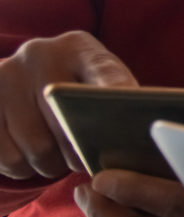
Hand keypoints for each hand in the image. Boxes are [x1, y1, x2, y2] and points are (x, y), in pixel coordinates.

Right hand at [0, 31, 136, 180]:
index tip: (127, 126)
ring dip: (54, 165)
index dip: (118, 100)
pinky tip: (33, 157)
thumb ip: (117, 100)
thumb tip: (137, 139)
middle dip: (83, 152)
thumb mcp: (98, 79)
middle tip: (89, 160)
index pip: (105, 76)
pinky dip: (25, 168)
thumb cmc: (75, 84)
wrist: (22, 77)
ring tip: (61, 158)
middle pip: (69, 125)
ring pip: (38, 149)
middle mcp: (38, 55)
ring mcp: (5, 79)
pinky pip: (10, 159)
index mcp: (79, 47)